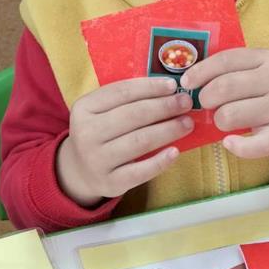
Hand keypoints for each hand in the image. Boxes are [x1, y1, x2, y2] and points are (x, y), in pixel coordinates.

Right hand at [56, 78, 193, 204]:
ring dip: (168, 130)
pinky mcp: (110, 183)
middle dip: (164, 107)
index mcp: (84, 108)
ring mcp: (96, 160)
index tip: (173, 85)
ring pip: (139, 141)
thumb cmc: (102, 133)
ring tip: (187, 123)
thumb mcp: (102, 111)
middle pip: (133, 115)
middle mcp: (86, 134)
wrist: (81, 171)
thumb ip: (129, 99)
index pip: (122, 92)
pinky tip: (175, 152)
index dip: (150, 87)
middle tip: (186, 102)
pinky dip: (160, 161)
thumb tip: (170, 90)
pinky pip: (140, 172)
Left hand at [182, 48, 268, 160]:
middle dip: (206, 98)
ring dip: (218, 121)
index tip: (187, 82)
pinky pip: (249, 145)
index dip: (200, 71)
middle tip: (206, 105)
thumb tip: (189, 79)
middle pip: (224, 87)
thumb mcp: (261, 71)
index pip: (225, 60)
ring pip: (229, 114)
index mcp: (267, 60)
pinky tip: (230, 143)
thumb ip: (232, 70)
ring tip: (225, 121)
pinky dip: (235, 146)